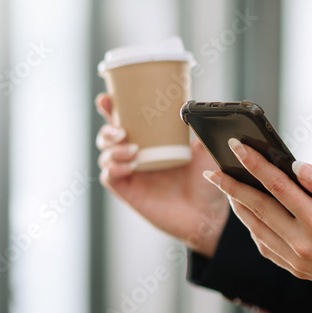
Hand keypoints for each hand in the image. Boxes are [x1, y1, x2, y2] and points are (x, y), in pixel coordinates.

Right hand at [96, 93, 228, 256]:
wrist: (206, 212)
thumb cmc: (204, 181)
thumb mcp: (203, 150)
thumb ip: (199, 128)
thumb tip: (193, 106)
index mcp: (149, 141)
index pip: (124, 121)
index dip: (110, 109)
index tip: (106, 100)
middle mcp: (136, 156)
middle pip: (107, 137)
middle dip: (107, 129)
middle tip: (121, 131)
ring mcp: (130, 174)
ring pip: (105, 155)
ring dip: (113, 149)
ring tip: (134, 150)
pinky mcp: (128, 192)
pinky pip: (109, 177)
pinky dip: (114, 168)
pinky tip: (131, 166)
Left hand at [202, 138, 311, 312]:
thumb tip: (297, 166)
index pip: (278, 186)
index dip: (255, 164)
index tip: (237, 146)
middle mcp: (301, 243)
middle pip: (257, 208)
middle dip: (232, 185)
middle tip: (212, 169)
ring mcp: (296, 260)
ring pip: (256, 229)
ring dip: (238, 207)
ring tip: (226, 187)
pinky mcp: (296, 270)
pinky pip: (265, 247)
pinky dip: (253, 229)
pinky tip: (250, 215)